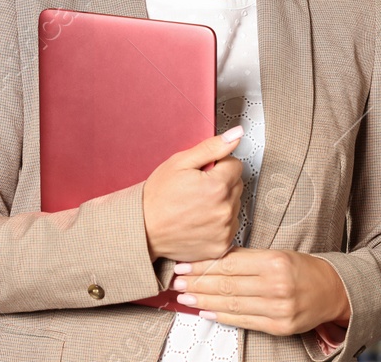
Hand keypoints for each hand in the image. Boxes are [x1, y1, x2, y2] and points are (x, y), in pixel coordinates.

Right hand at [143, 125, 245, 260]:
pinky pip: (229, 227)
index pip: (235, 165)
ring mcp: (225, 230)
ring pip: (234, 206)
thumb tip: (237, 134)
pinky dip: (218, 224)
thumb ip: (211, 148)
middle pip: (236, 186)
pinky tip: (199, 221)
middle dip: (220, 184)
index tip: (201, 173)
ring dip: (220, 204)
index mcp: (217, 186)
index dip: (217, 166)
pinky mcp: (222, 246)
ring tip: (195, 207)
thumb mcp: (179, 163)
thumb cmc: (157, 197)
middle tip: (195, 189)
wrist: (143, 229)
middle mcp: (225, 209)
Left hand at [171, 248, 351, 335]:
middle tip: (176, 283)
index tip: (182, 266)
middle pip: (227, 285)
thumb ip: (245, 258)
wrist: (334, 291)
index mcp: (275, 262)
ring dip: (204, 301)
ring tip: (185, 298)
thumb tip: (209, 260)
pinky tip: (206, 311)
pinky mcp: (281, 326)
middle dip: (197, 284)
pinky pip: (245, 321)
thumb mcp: (276, 255)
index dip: (201, 267)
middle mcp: (277, 286)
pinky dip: (222, 317)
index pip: (228, 264)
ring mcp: (279, 309)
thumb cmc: (302, 270)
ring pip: (232, 304)